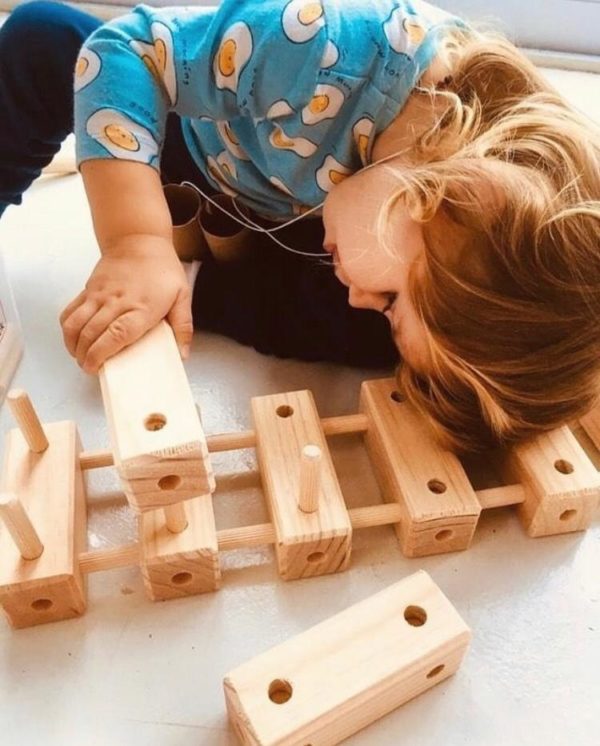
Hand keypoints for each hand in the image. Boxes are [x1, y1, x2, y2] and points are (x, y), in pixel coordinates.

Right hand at [60, 236, 192, 372]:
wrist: (139, 239)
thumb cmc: (162, 269)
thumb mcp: (182, 296)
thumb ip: (183, 327)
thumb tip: (182, 353)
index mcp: (141, 308)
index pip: (116, 335)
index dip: (101, 354)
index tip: (96, 367)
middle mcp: (116, 302)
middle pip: (91, 334)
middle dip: (85, 356)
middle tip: (90, 368)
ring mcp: (99, 295)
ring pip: (75, 324)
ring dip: (72, 344)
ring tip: (80, 357)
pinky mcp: (88, 290)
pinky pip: (70, 311)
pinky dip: (67, 328)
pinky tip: (73, 339)